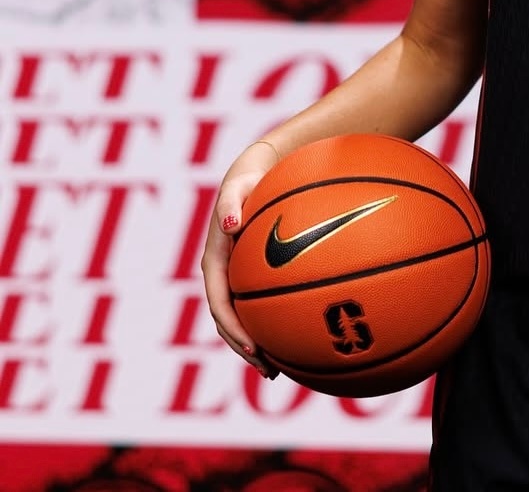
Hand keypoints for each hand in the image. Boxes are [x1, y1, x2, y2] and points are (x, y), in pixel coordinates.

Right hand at [201, 140, 281, 378]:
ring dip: (259, 343)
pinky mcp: (254, 275)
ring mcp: (239, 277)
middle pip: (230, 321)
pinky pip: (262, 303)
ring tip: (280, 367)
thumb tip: (230, 224)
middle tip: (269, 369)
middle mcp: (225, 276)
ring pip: (245, 318)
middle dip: (246, 348)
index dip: (234, 329)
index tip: (254, 349)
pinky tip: (298, 334)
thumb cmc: (249, 179)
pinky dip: (274, 322)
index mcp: (216, 262)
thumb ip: (232, 202)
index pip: (219, 304)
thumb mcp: (239, 186)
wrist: (257, 173)